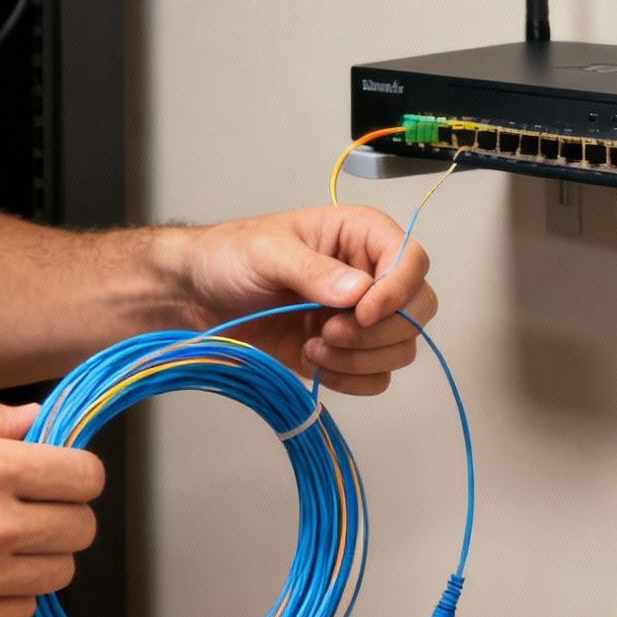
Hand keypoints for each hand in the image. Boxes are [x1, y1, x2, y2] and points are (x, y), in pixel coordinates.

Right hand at [0, 399, 102, 616]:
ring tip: (4, 537)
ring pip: (60, 573)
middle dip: (63, 510)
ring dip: (42, 554)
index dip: (77, 471)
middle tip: (32, 503)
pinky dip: (13, 593)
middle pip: (81, 528)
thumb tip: (39, 422)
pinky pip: (23, 611)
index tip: (62, 472)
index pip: (85, 477)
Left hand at [171, 205, 439, 395]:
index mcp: (360, 236)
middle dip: (379, 331)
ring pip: (401, 348)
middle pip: (419, 308)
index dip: (398, 290)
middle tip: (329, 332)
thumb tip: (357, 292)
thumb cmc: (230, 257)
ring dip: (361, 358)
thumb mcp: (267, 253)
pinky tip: (315, 363)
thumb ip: (312, 270)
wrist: (198, 296)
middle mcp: (371, 276)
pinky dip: (352, 380)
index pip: (412, 260)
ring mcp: (360, 318)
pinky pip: (377, 377)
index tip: (362, 312)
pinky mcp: (346, 353)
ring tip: (313, 347)